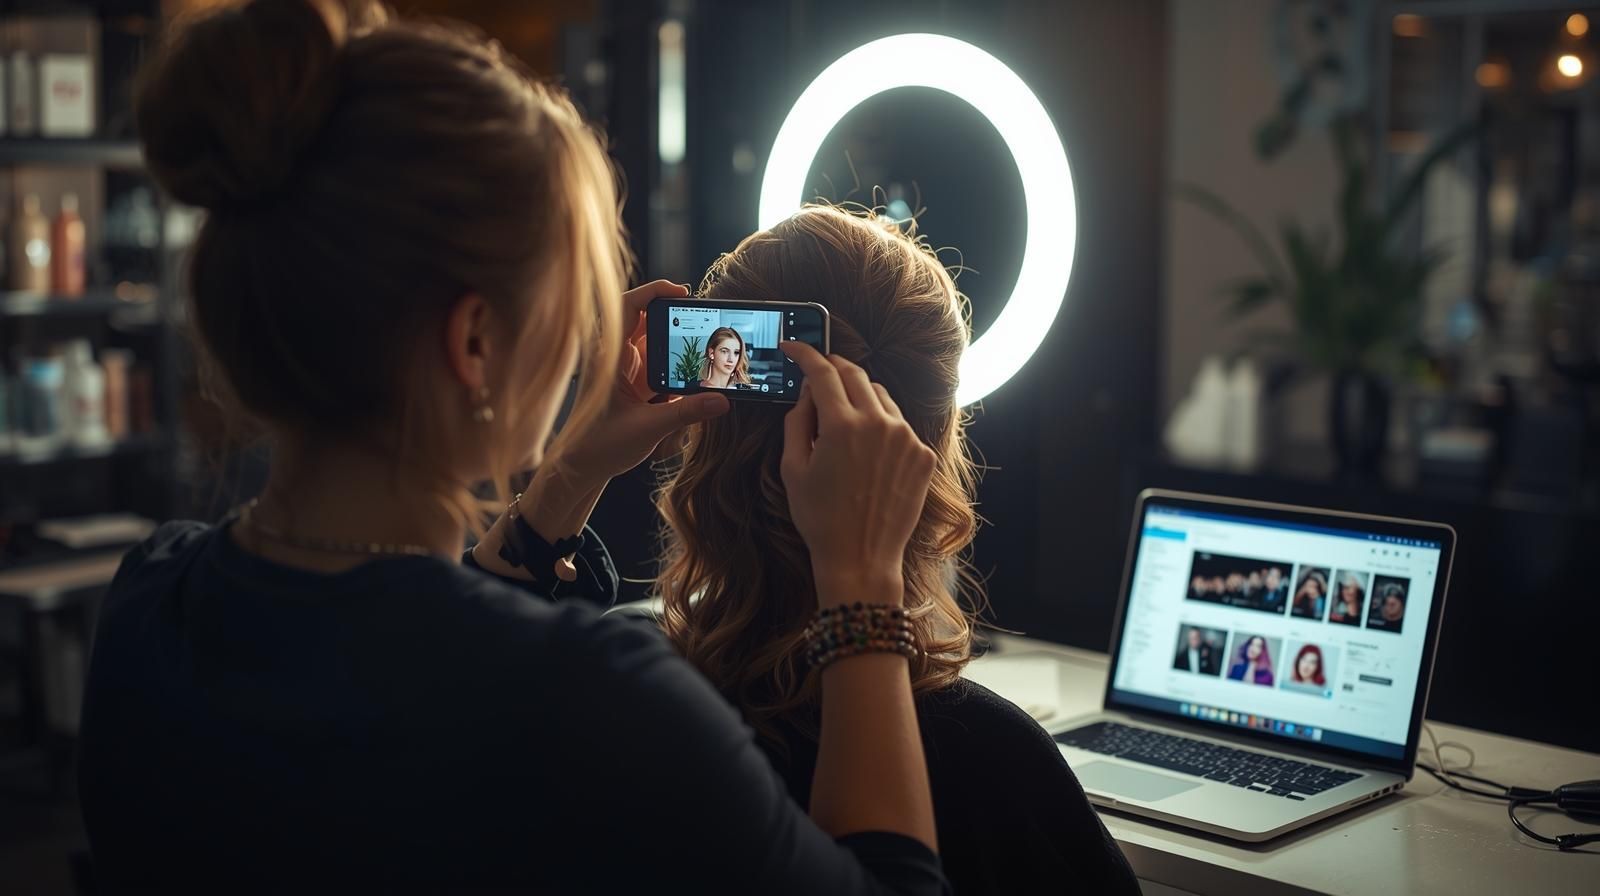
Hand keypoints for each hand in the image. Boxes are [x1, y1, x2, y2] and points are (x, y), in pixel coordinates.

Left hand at [548, 280, 729, 484]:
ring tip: (705, 353)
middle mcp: (617, 357)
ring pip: (658, 345)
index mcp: (610, 357)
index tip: (682, 292)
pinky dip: (678, 369)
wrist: (581, 469)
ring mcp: (627, 370)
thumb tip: (721, 400)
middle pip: (650, 322)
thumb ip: (686, 413)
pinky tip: (694, 380)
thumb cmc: (598, 446)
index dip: (654, 291)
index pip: (628, 306)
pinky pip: (660, 366)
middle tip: (706, 324)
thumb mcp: (647, 429)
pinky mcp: (636, 385)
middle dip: (678, 321)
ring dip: (679, 349)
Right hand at [779, 342, 936, 607]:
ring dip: (859, 397)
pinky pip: (899, 425)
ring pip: (880, 397)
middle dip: (833, 369)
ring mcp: (906, 438)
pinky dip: (881, 425)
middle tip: (817, 374)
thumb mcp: (793, 468)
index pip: (822, 371)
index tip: (794, 347)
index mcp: (841, 425)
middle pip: (855, 375)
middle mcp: (879, 424)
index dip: (805, 354)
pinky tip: (867, 450)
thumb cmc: (819, 518)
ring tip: (842, 419)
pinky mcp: (923, 455)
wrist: (860, 559)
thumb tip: (807, 392)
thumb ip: (798, 421)